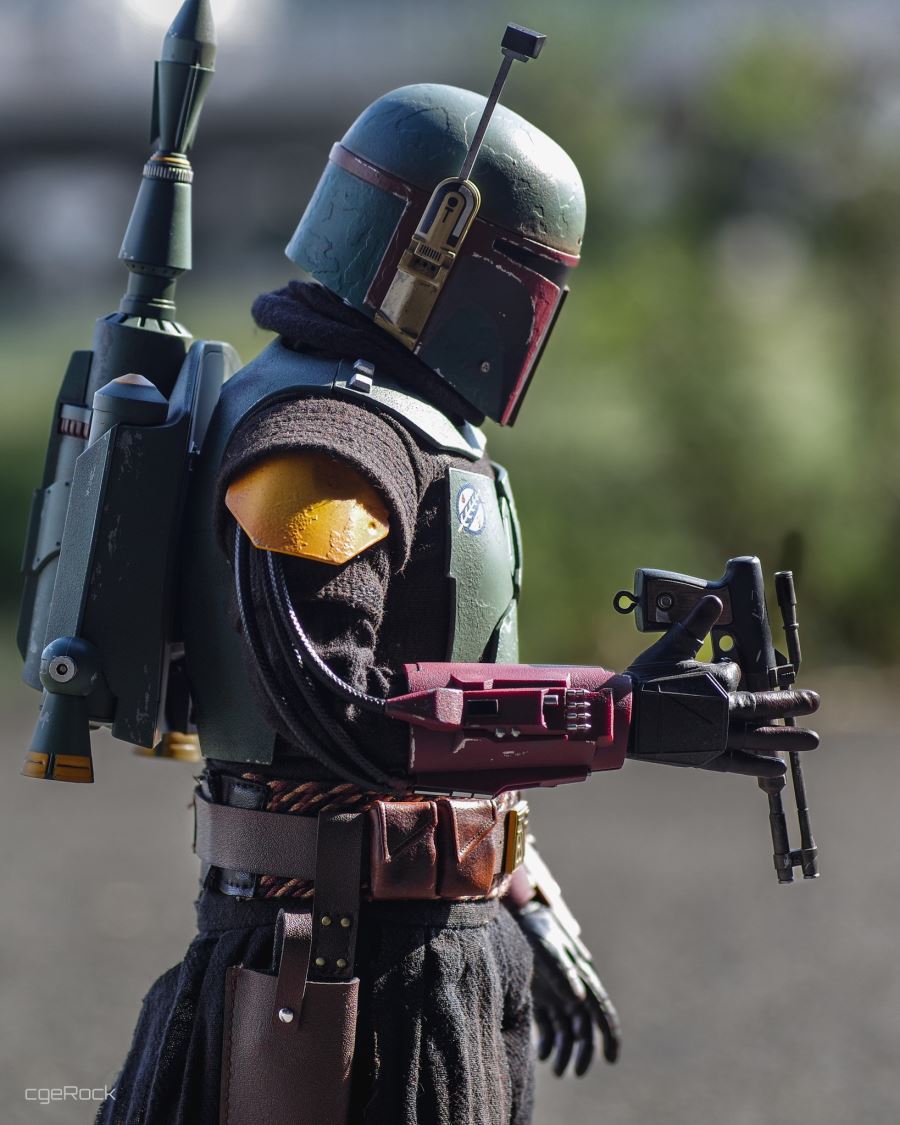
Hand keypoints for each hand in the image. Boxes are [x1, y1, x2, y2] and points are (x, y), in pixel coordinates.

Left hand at [517, 900, 619, 1076]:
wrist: (516, 914)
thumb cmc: (535, 930)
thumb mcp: (547, 949)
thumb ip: (563, 972)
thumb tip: (579, 1000)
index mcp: (583, 977)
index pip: (601, 1011)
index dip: (609, 1035)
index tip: (611, 1060)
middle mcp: (574, 988)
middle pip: (584, 1027)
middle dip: (583, 1051)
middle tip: (576, 1073)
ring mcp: (557, 993)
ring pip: (567, 1030)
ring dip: (564, 1051)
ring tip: (556, 1071)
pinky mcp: (541, 996)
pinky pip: (549, 1025)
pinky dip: (548, 1042)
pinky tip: (541, 1055)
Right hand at [626, 595, 819, 777]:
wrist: (625, 716)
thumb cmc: (645, 679)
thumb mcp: (670, 646)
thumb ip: (695, 625)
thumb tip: (715, 599)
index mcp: (716, 680)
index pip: (734, 673)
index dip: (725, 670)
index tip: (708, 672)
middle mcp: (724, 709)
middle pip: (764, 705)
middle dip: (791, 703)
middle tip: (815, 701)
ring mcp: (718, 735)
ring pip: (760, 736)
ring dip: (787, 738)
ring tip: (813, 740)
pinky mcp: (707, 756)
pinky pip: (739, 763)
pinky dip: (758, 765)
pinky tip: (780, 767)